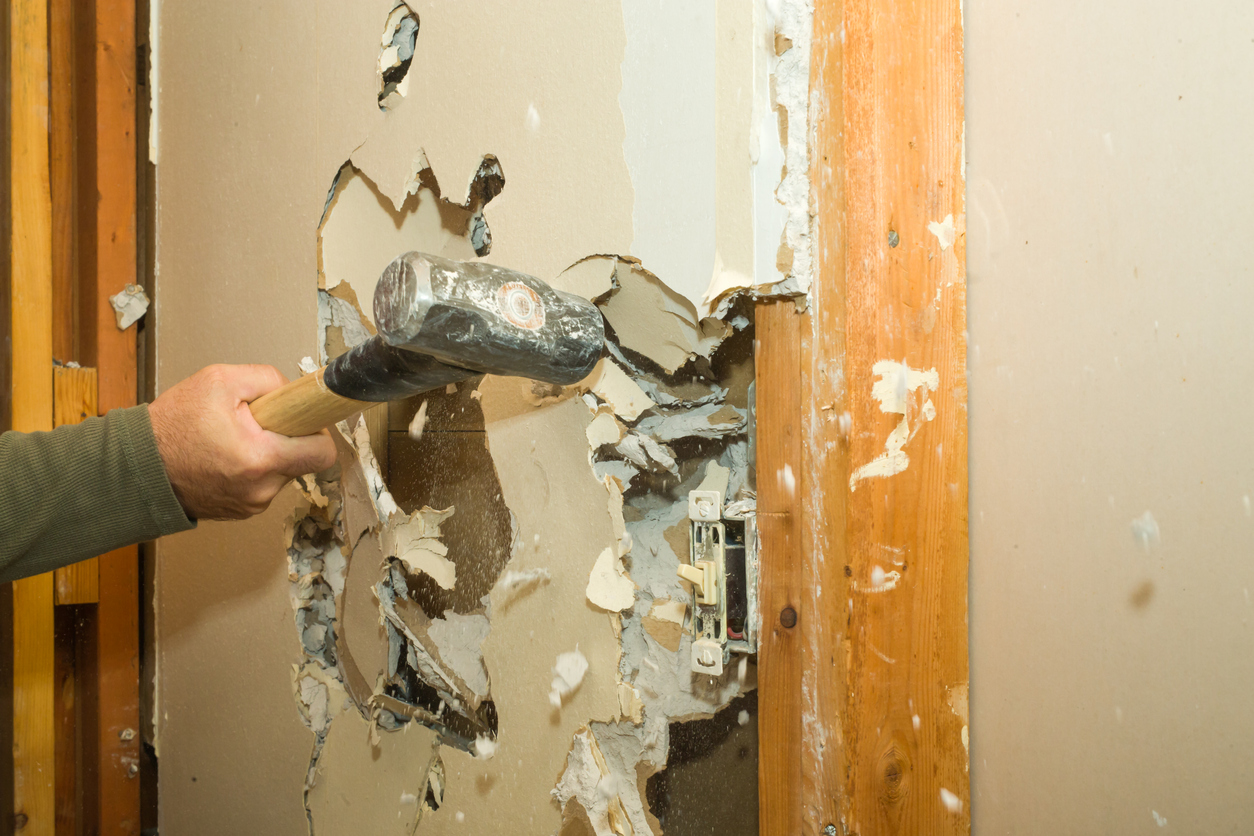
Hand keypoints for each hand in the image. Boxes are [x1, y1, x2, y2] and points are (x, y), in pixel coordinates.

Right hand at [148, 364, 337, 519]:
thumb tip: (295, 392)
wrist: (137, 468)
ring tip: (234, 439)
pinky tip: (226, 456)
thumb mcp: (219, 381)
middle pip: (302, 459)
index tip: (304, 418)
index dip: (317, 430)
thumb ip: (267, 379)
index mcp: (261, 459)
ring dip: (268, 453)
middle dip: (287, 438)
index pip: (323, 453)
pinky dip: (253, 468)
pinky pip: (263, 483)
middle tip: (256, 423)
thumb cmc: (172, 425)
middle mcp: (262, 489)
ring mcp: (252, 504)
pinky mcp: (242, 511)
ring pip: (283, 471)